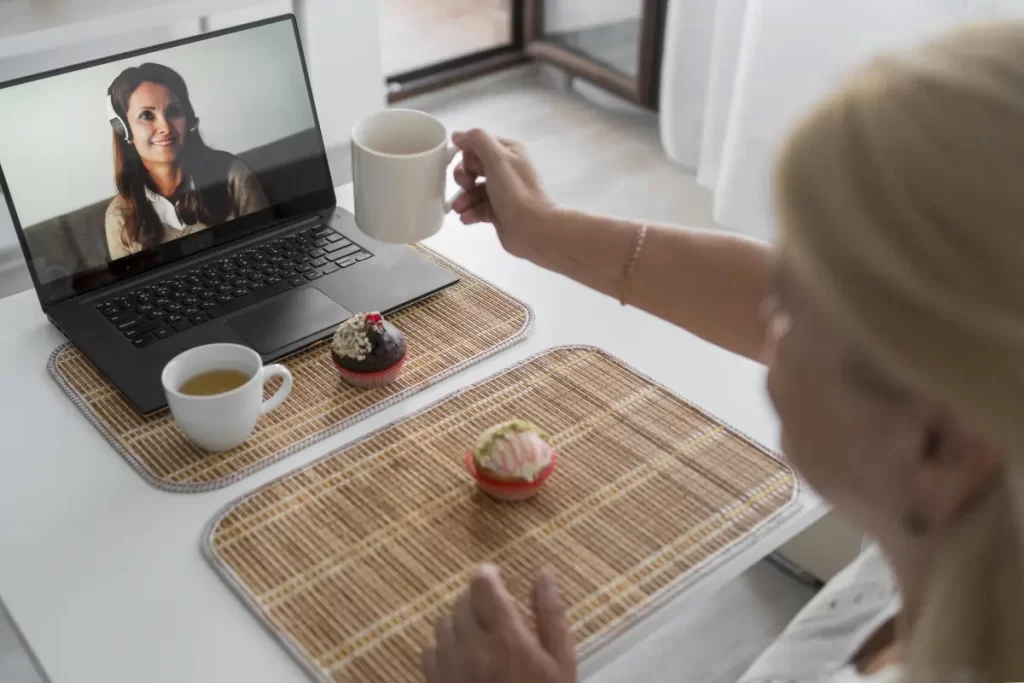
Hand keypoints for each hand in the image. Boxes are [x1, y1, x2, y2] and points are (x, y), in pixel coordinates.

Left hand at [422, 565, 576, 682]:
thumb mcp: (561, 663)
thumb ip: (550, 616)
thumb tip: (544, 574)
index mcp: (506, 638)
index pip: (482, 585)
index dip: (487, 574)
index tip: (496, 577)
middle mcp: (471, 647)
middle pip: (461, 601)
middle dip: (477, 599)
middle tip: (494, 611)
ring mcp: (448, 667)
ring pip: (443, 623)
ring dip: (459, 620)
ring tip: (480, 634)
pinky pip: (429, 651)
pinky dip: (444, 646)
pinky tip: (463, 658)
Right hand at [450, 129, 556, 259]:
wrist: (534, 229)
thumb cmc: (515, 191)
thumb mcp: (496, 158)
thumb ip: (477, 141)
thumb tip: (457, 135)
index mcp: (508, 151)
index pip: (478, 146)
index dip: (468, 156)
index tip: (470, 169)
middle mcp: (506, 169)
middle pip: (473, 168)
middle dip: (464, 178)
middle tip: (466, 186)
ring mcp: (502, 191)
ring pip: (473, 190)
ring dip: (463, 198)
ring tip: (460, 209)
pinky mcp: (498, 211)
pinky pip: (478, 208)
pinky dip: (470, 212)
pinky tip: (466, 218)